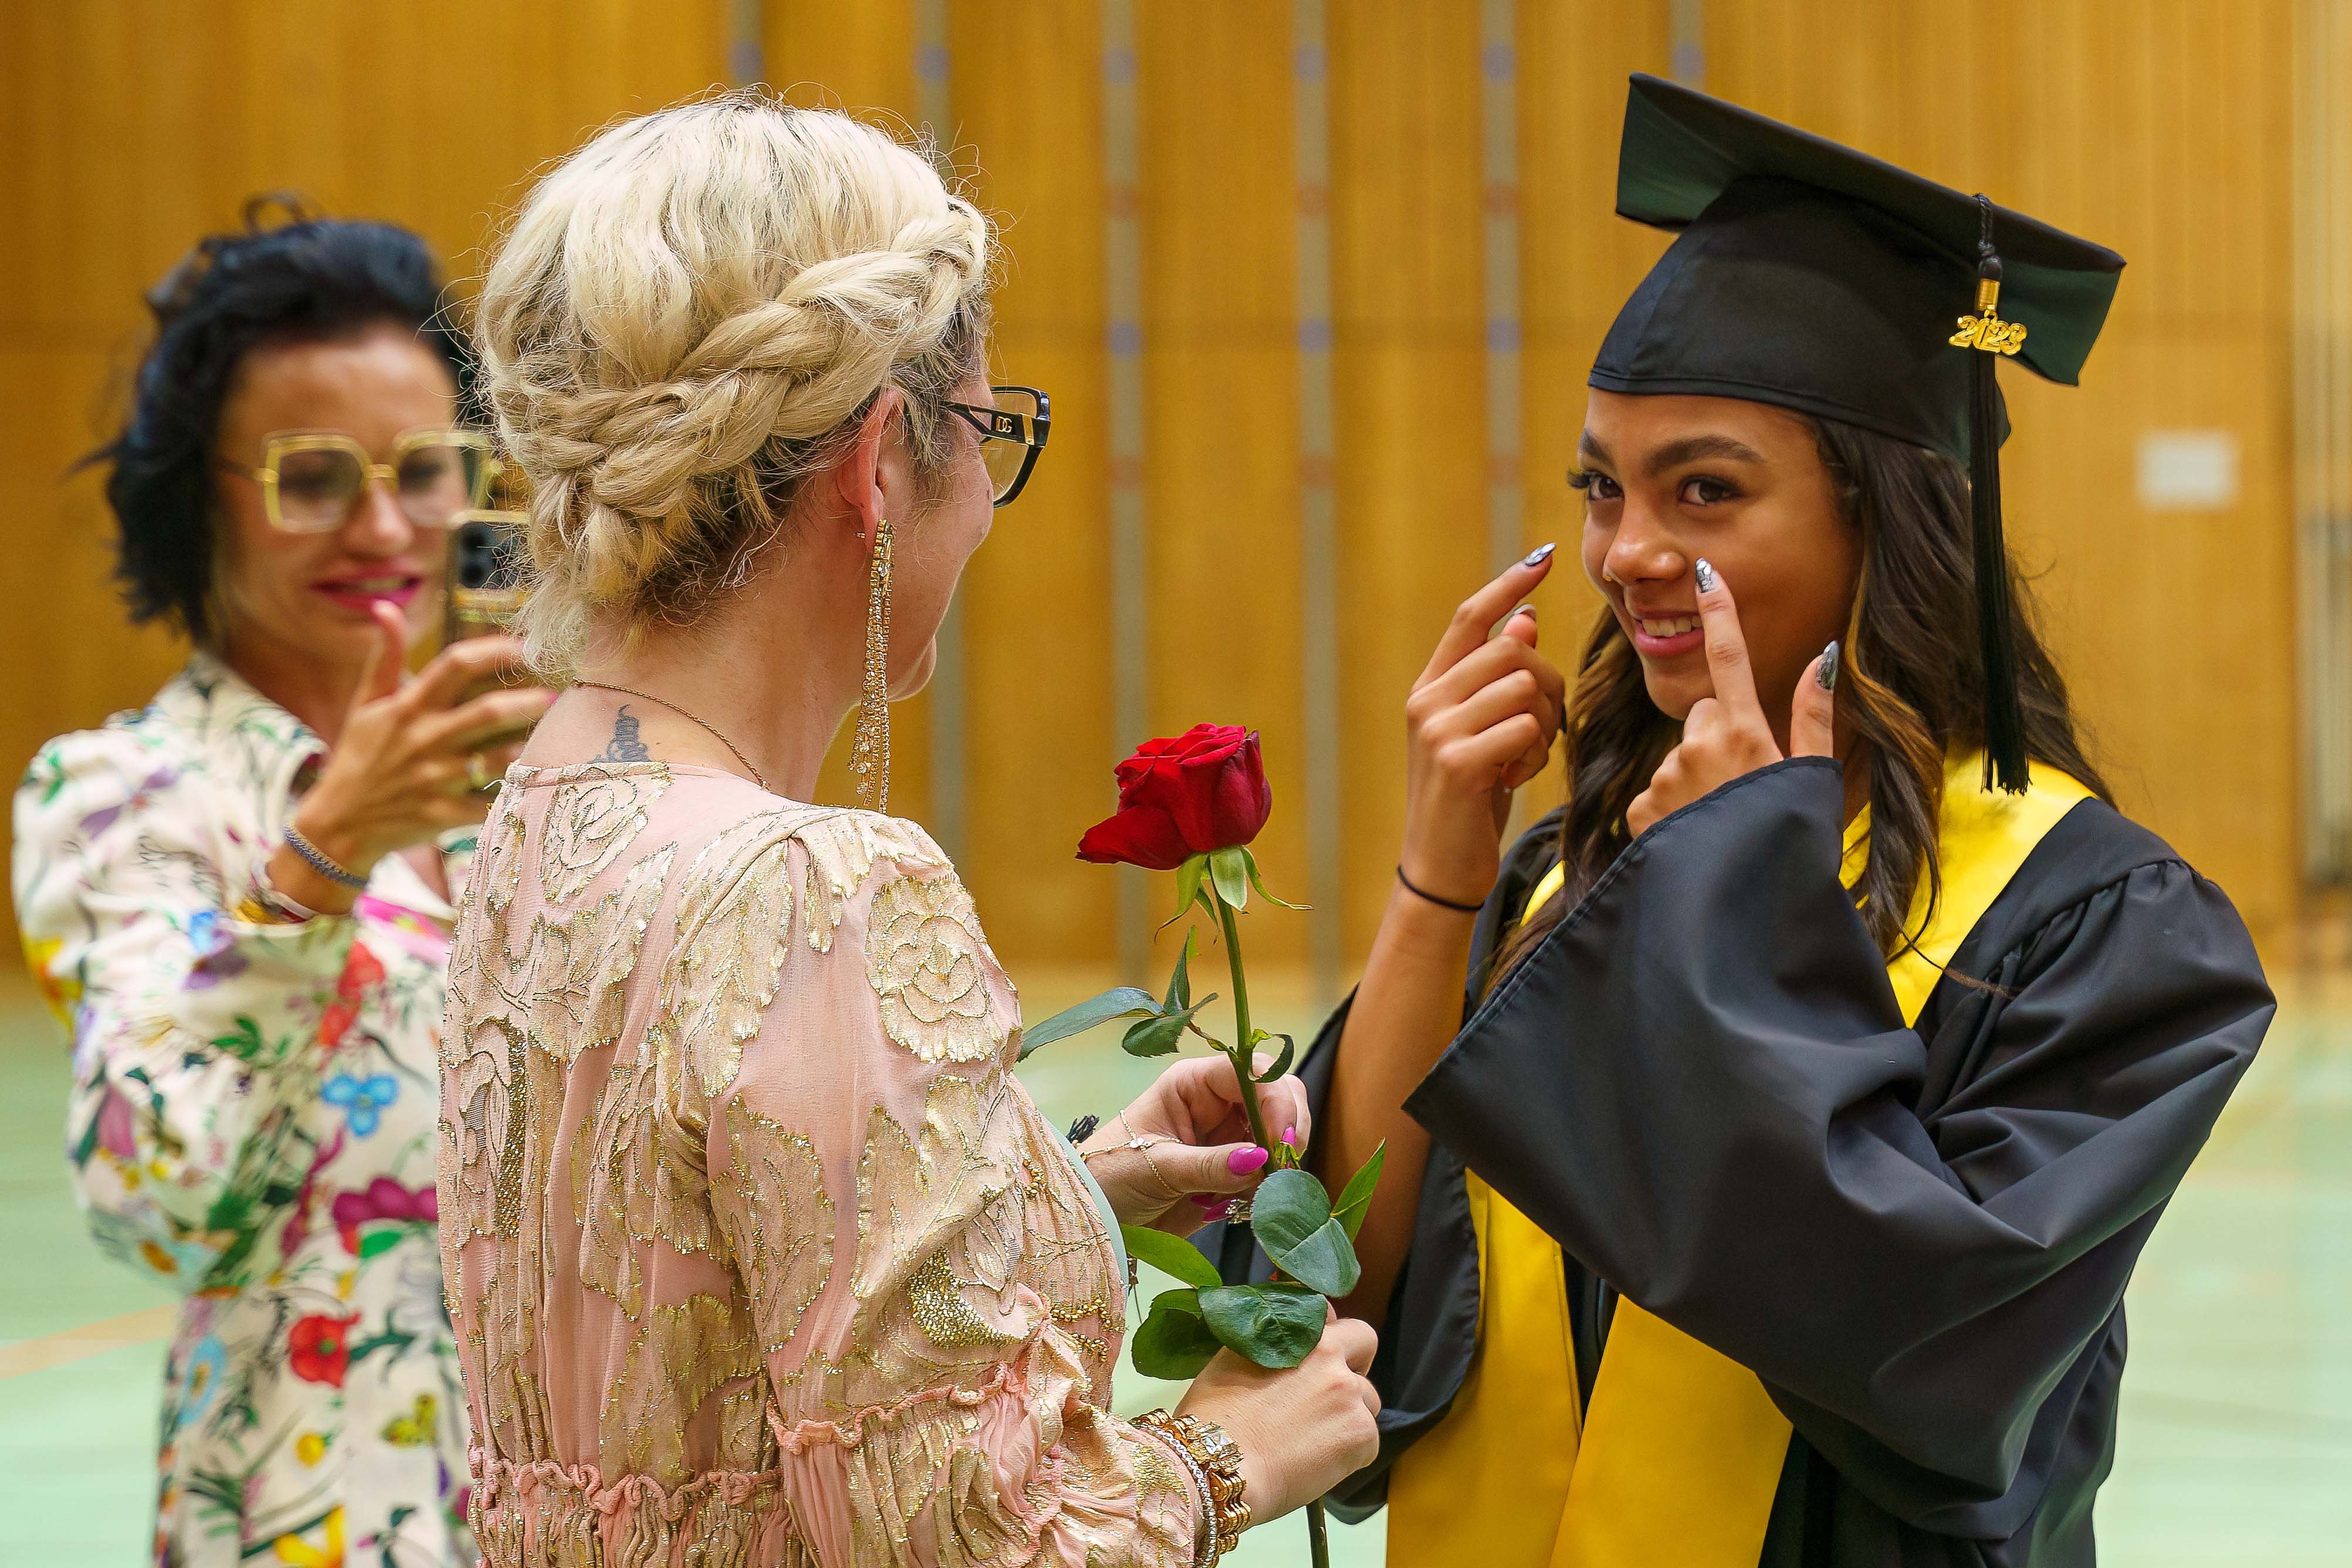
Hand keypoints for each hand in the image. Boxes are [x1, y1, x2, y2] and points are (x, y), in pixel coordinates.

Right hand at [294, 603, 554, 877]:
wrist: (339, 825)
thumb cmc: (358, 758)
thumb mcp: (365, 705)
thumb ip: (383, 657)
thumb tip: (386, 608)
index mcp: (407, 708)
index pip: (455, 665)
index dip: (495, 651)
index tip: (525, 647)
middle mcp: (424, 739)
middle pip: (488, 712)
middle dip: (527, 702)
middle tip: (553, 696)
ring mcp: (435, 779)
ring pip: (496, 758)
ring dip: (525, 747)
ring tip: (545, 738)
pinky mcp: (443, 814)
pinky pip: (489, 803)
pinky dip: (510, 795)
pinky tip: (529, 785)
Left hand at [1082, 1054, 1311, 1233]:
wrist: (1097, 1217)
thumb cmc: (1110, 1176)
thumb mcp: (1157, 1167)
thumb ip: (1210, 1165)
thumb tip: (1261, 1159)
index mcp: (1193, 1084)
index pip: (1251, 1071)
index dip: (1275, 1100)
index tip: (1279, 1142)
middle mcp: (1217, 1102)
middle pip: (1278, 1094)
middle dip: (1288, 1126)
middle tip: (1282, 1167)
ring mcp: (1229, 1135)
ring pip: (1280, 1132)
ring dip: (1282, 1159)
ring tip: (1264, 1189)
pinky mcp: (1235, 1170)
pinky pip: (1270, 1169)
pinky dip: (1272, 1184)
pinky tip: (1254, 1201)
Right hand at [1177, 1306, 1379, 1523]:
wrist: (1220, 1464)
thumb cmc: (1213, 1416)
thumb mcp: (1234, 1358)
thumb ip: (1265, 1340)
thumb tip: (1276, 1332)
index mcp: (1300, 1333)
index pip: (1329, 1314)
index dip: (1328, 1336)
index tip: (1318, 1356)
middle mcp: (1331, 1356)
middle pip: (1365, 1345)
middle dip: (1354, 1364)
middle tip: (1330, 1394)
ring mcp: (1350, 1394)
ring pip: (1367, 1401)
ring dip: (1348, 1415)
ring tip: (1312, 1440)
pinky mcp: (1361, 1433)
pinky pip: (1367, 1441)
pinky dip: (1349, 1454)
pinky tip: (1316, 1463)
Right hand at [1399, 550, 1567, 906]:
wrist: (1440, 868)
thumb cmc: (1470, 800)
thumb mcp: (1484, 733)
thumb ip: (1497, 680)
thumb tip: (1525, 619)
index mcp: (1430, 688)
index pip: (1471, 617)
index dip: (1509, 583)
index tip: (1545, 556)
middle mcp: (1427, 700)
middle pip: (1513, 650)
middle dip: (1547, 684)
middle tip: (1542, 727)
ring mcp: (1438, 729)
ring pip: (1525, 686)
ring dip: (1545, 723)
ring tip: (1523, 759)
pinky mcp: (1457, 761)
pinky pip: (1526, 727)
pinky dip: (1535, 754)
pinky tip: (1513, 779)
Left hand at [1625, 559, 1836, 837]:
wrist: (1742, 914)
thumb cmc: (1788, 847)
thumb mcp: (1812, 781)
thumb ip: (1814, 717)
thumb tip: (1825, 656)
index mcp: (1747, 735)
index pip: (1730, 660)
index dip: (1719, 614)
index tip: (1705, 571)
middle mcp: (1701, 747)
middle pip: (1703, 718)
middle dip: (1718, 740)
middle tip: (1742, 786)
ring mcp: (1667, 778)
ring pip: (1678, 758)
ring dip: (1694, 781)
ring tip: (1720, 822)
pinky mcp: (1641, 810)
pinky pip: (1655, 796)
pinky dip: (1670, 814)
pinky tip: (1693, 840)